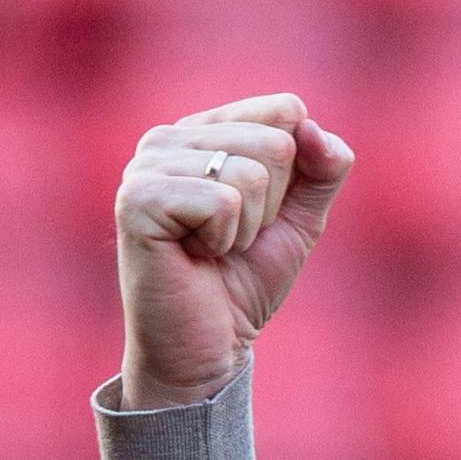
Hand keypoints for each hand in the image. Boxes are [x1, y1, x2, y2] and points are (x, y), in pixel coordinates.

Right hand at [113, 93, 353, 409]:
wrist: (205, 349)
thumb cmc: (243, 283)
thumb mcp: (299, 219)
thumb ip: (323, 169)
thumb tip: (314, 128)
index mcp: (204, 131)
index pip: (286, 110)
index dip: (295, 173)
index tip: (260, 213)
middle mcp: (168, 138)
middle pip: (276, 141)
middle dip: (272, 205)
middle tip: (232, 240)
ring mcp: (146, 165)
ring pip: (252, 172)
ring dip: (248, 227)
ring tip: (212, 248)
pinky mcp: (137, 199)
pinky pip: (223, 202)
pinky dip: (225, 240)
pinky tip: (194, 256)